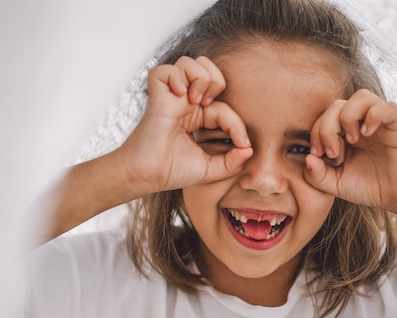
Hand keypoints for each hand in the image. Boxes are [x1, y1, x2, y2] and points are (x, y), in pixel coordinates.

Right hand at [117, 56, 252, 193]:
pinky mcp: (156, 95)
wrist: (148, 176)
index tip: (241, 143)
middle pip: (207, 68)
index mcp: (198, 116)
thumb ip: (232, 162)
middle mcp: (185, 103)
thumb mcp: (211, 169)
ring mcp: (171, 97)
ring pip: (189, 62)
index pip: (224, 104)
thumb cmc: (172, 171)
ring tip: (195, 100)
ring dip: (199, 77)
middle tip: (208, 106)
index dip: (237, 122)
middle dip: (216, 82)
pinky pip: (164, 70)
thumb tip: (249, 148)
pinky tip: (179, 95)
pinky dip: (175, 76)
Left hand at [303, 89, 396, 212]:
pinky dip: (373, 116)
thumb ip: (316, 175)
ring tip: (352, 140)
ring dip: (348, 117)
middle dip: (327, 128)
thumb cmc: (370, 188)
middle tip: (333, 153)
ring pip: (360, 97)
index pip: (323, 117)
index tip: (319, 156)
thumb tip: (307, 157)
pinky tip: (367, 134)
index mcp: (344, 132)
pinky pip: (385, 107)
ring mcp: (379, 121)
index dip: (315, 133)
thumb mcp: (335, 185)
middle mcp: (361, 122)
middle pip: (336, 105)